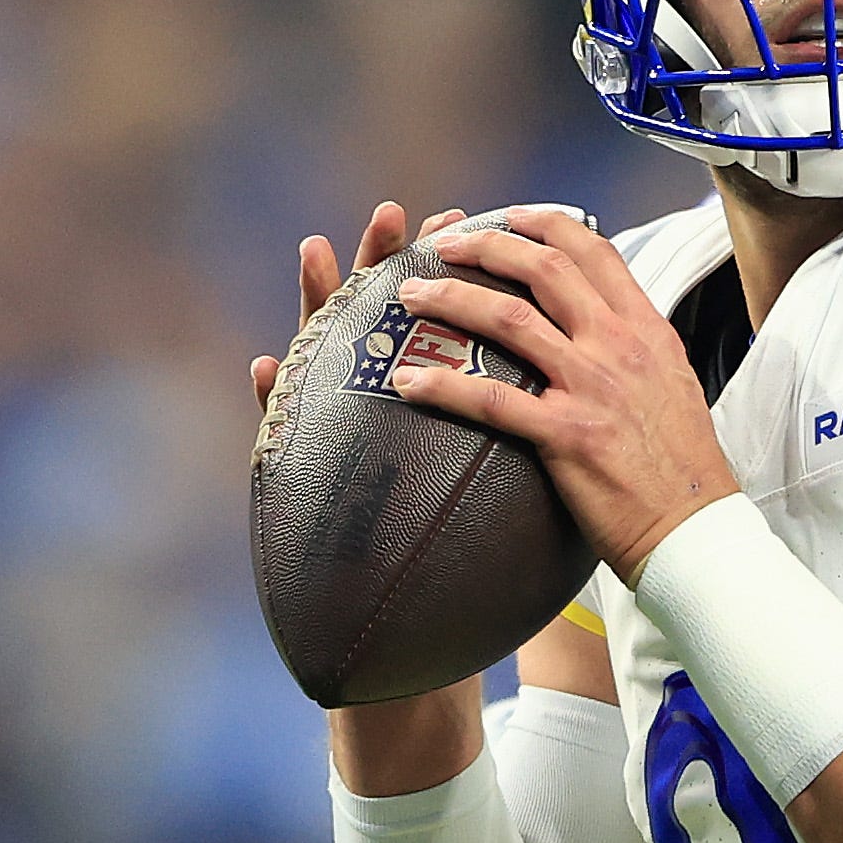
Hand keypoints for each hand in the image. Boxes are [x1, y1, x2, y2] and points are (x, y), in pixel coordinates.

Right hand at [253, 201, 485, 798]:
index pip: (449, 313)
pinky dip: (273, 395)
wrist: (426, 628)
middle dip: (388, 257)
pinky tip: (264, 366)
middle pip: (383, 313)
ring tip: (317, 250)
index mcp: (442, 391)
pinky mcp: (310, 468)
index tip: (469, 218)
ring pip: (327, 353)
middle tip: (393, 213)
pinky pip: (286, 429)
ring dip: (322, 299)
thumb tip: (577, 378)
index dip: (458, 264)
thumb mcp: (508, 469)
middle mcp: (385, 399)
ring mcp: (345, 429)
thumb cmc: (467, 541)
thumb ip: (522, 420)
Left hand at [384, 206, 738, 581]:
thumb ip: (637, 349)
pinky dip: (442, 386)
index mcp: (647, 330)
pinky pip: (490, 399)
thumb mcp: (674, 385)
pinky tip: (407, 383)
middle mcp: (619, 347)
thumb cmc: (684, 467)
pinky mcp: (565, 434)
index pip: (595, 252)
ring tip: (412, 296)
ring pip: (508, 320)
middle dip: (485, 246)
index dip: (546, 224)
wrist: (695, 525)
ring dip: (451, 298)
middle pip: (544, 270)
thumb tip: (605, 330)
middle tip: (443, 243)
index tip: (511, 216)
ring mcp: (591, 387)